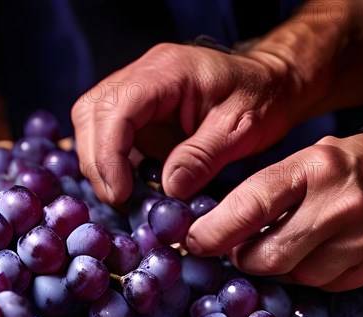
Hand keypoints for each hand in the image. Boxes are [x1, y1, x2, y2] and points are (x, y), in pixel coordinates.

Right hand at [71, 42, 302, 205]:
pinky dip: (109, 157)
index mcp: (168, 71)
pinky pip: (107, 129)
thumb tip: (168, 191)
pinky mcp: (139, 107)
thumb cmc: (262, 98)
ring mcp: (138, 87)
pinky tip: (125, 182)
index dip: (109, 153)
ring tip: (121, 195)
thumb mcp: (241, 129)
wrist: (271, 82)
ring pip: (92, 119)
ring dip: (98, 160)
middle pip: (92, 111)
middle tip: (118, 200)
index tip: (119, 194)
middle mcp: (144, 73)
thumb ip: (203, 157)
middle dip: (97, 160)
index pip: (118, 107)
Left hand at [186, 132, 362, 290]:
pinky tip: (314, 252)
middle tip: (235, 248)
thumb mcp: (323, 153)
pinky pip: (319, 285)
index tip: (193, 239)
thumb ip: (279, 184)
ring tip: (282, 242)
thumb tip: (231, 217)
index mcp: (315, 168)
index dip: (214, 229)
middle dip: (239, 257)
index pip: (250, 204)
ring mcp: (356, 242)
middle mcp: (334, 207)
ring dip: (273, 266)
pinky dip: (305, 274)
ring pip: (290, 275)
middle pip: (264, 255)